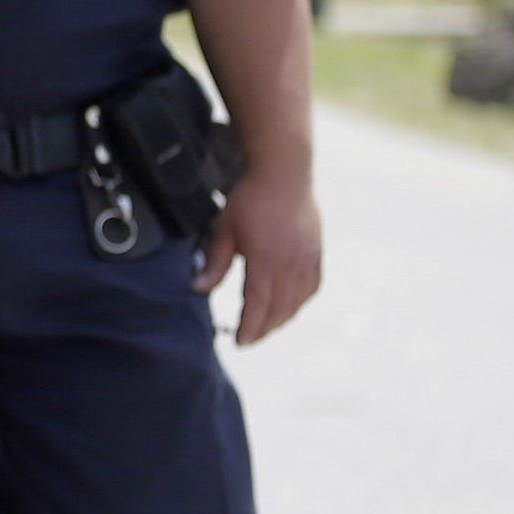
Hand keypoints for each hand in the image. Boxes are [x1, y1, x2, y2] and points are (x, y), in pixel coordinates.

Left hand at [199, 164, 322, 344]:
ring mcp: (308, 258)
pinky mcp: (317, 252)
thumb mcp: (224, 231)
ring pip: (297, 301)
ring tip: (265, 327)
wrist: (285, 173)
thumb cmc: (251, 199)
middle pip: (279, 309)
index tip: (239, 341)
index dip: (249, 327)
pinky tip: (289, 306)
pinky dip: (300, 302)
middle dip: (264, 329)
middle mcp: (291, 264)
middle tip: (249, 339)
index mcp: (265, 260)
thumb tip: (197, 289)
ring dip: (282, 319)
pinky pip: (312, 287)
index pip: (257, 305)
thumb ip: (214, 264)